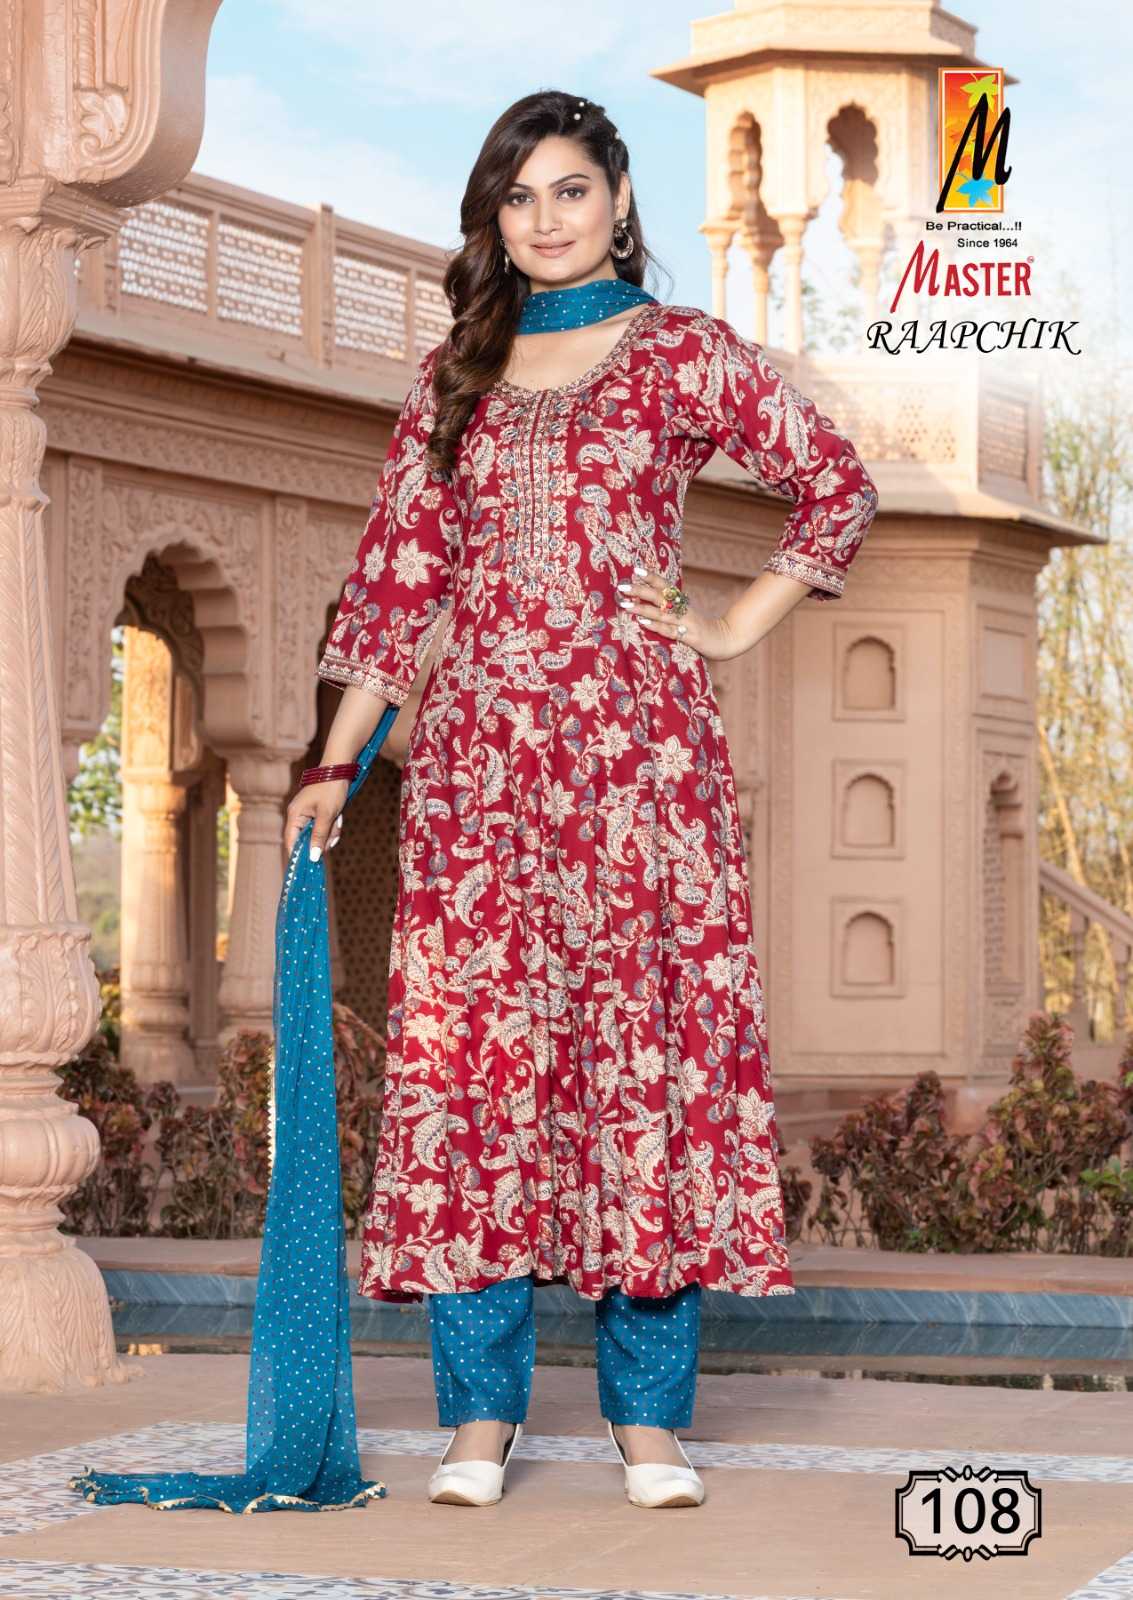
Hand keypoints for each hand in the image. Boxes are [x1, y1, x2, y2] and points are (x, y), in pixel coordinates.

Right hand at [284, 777, 348, 860]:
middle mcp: (298, 816)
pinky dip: (334, 824)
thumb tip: (313, 857)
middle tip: (333, 830)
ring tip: (338, 819)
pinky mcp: (318, 813)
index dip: (298, 855)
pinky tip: (339, 817)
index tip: (309, 865)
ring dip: (331, 830)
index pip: (291, 841)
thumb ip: (319, 836)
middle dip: (324, 838)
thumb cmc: (331, 789)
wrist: (340, 768)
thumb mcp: (327, 815)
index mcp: (295, 815)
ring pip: (320, 834)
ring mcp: (309, 814)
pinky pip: (325, 827)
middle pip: (309, 839)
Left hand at [616, 567, 743, 662]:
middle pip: (660, 596)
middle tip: (622, 587)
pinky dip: (657, 626)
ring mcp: (687, 622)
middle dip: (640, 591)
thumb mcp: (687, 613)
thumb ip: (672, 606)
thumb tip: (650, 598)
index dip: (651, 577)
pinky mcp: (690, 637)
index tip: (635, 570)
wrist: (727, 639)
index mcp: (683, 601)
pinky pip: (670, 631)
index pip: (665, 585)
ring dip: (643, 608)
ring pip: (662, 613)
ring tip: (626, 605)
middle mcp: (684, 609)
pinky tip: (643, 623)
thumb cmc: (702, 627)